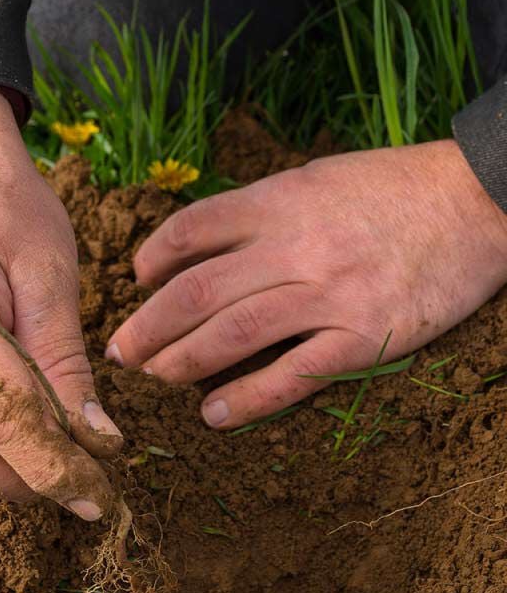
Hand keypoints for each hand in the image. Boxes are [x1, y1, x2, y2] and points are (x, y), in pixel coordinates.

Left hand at [106, 140, 506, 429]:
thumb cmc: (390, 186)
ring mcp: (329, 293)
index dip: (153, 256)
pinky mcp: (364, 335)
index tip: (137, 279)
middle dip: (149, 324)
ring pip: (234, 334)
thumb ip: (259, 208)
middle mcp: (294, 246)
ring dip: (183, 361)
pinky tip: (216, 415)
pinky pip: (295, 374)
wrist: (476, 200)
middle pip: (198, 291)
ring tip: (153, 379)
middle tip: (120, 350)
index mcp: (278, 201)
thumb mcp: (314, 178)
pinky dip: (250, 398)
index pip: (192, 229)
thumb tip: (202, 241)